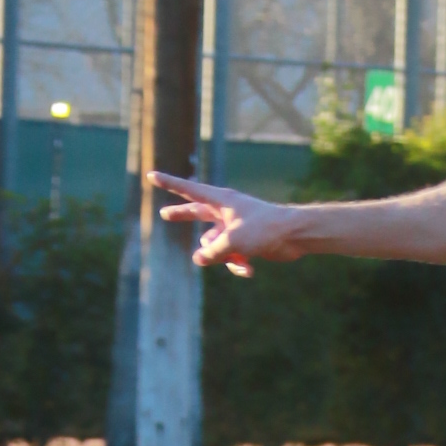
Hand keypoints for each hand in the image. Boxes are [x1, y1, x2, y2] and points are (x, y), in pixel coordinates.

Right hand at [148, 172, 301, 277]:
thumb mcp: (232, 241)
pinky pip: (231, 256)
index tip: (151, 175)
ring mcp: (235, 226)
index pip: (188, 190)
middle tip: (165, 214)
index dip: (169, 184)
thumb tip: (198, 259)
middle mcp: (226, 211)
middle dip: (182, 215)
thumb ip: (212, 251)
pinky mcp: (246, 242)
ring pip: (215, 244)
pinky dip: (237, 265)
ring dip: (222, 256)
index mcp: (221, 200)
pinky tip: (248, 270)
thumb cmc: (264, 230)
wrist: (294, 236)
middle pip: (197, 213)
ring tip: (237, 257)